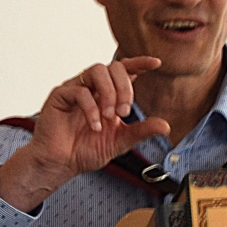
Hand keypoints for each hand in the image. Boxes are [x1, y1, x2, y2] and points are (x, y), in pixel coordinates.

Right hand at [0, 58, 172, 212]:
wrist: (61, 164)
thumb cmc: (85, 150)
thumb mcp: (120, 142)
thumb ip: (141, 131)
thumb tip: (165, 126)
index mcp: (107, 94)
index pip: (124, 70)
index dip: (139, 63)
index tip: (156, 63)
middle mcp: (92, 88)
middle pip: (113, 67)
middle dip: (124, 87)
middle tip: (124, 112)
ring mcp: (75, 89)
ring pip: (96, 70)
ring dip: (108, 92)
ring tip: (109, 116)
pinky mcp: (60, 96)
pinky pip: (79, 90)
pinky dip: (91, 108)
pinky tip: (94, 125)